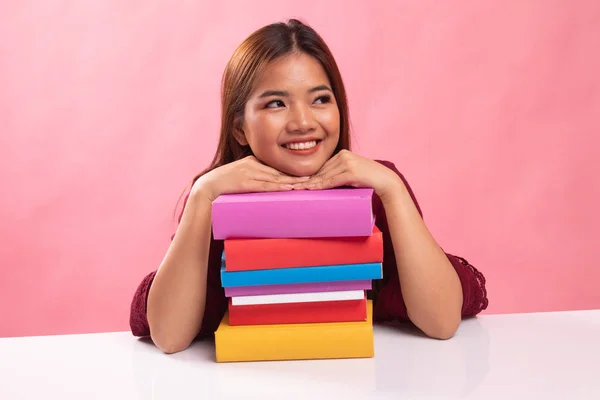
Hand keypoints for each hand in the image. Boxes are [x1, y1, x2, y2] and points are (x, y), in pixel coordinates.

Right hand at [192, 156, 309, 201]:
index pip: (276, 166)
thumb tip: (270, 183)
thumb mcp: (241, 175)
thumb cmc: (224, 185)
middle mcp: (253, 165)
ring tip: (308, 182)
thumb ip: (255, 176)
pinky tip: (290, 187)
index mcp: (252, 162)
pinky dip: (280, 186)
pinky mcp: (245, 183)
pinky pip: (266, 185)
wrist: (207, 188)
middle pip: (279, 170)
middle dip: (297, 173)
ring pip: (276, 177)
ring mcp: (249, 173)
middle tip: (314, 176)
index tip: (307, 172)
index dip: (292, 169)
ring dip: (292, 180)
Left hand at [295, 150, 403, 200]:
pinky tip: (311, 188)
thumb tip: (322, 181)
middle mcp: (344, 155)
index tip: (297, 181)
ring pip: (324, 175)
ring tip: (297, 189)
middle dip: (306, 179)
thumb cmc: (368, 179)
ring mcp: (347, 162)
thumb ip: (338, 173)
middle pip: (321, 170)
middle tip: (292, 185)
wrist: (385, 181)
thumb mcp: (351, 173)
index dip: (309, 175)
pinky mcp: (351, 171)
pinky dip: (321, 185)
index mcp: (342, 154)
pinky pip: (332, 180)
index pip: (322, 167)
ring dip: (311, 184)